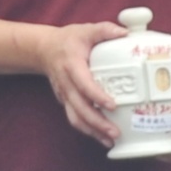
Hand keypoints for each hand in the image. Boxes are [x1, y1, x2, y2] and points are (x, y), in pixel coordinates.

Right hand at [35, 21, 131, 148]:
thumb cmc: (68, 40)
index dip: (97, 96)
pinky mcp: (66, 102)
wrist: (44, 50)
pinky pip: (76, 119)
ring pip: (76, 118)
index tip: (112, 105)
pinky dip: (88, 130)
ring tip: (110, 140)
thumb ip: (105, 30)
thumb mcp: (86, 30)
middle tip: (114, 132)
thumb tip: (126, 34)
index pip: (83, 84)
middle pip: (80, 108)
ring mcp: (65, 95)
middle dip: (97, 123)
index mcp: (72, 66)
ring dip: (92, 131)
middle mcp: (66, 84)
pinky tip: (102, 137)